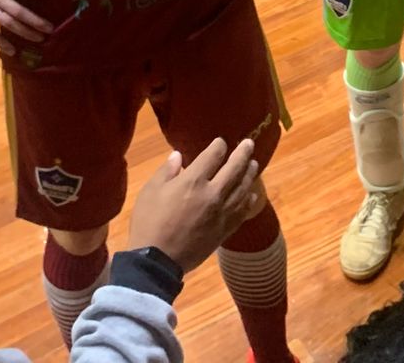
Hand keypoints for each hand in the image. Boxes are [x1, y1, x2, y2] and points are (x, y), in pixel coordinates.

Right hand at [128, 138, 264, 272]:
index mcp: (193, 181)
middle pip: (234, 168)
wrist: (157, 261)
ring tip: (253, 164)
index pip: (212, 156)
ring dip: (249, 174)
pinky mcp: (225, 230)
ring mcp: (222, 213)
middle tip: (250, 144)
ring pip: (242, 188)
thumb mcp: (150, 191)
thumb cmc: (149, 223)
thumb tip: (178, 155)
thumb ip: (166, 171)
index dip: (218, 146)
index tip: (220, 142)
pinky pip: (242, 211)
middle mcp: (213, 193)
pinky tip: (252, 195)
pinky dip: (248, 201)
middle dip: (243, 153)